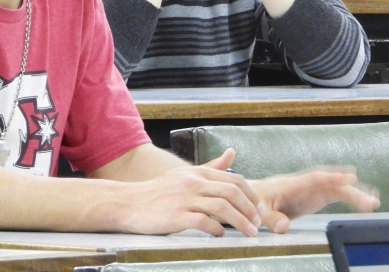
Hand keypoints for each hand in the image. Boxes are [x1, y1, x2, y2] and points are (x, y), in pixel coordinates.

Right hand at [114, 149, 266, 236]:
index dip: (251, 195)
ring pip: (222, 208)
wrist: (129, 202)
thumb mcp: (185, 174)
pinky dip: (217, 230)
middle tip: (257, 223)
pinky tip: (220, 234)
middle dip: (250, 210)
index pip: (233, 179)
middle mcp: (192, 182)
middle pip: (231, 193)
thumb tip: (232, 152)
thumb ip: (211, 167)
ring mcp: (184, 199)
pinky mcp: (177, 216)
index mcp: (196, 172)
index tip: (259, 209)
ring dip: (241, 222)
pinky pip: (205, 222)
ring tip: (249, 233)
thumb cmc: (159, 191)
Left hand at [250, 168, 380, 232]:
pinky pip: (335, 195)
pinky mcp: (314, 198)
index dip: (332, 177)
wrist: (252, 197)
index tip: (350, 177)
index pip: (315, 178)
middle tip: (370, 199)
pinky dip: (350, 198)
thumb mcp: (260, 210)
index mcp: (291, 185)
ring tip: (374, 203)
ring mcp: (311, 190)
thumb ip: (272, 218)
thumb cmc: (255, 200)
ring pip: (336, 189)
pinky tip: (364, 203)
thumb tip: (284, 227)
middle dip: (350, 190)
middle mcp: (304, 185)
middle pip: (331, 184)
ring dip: (354, 194)